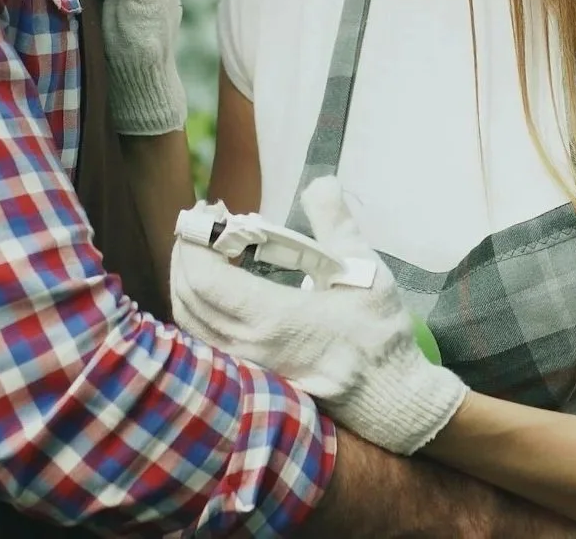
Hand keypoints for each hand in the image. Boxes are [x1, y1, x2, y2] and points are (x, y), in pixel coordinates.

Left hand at [173, 179, 468, 453]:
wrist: (388, 394)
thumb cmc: (378, 332)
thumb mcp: (366, 269)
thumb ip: (336, 222)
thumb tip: (321, 182)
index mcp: (272, 318)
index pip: (205, 278)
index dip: (196, 241)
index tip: (207, 211)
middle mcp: (248, 345)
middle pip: (189, 297)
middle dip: (187, 253)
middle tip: (203, 222)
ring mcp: (246, 365)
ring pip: (190, 322)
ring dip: (188, 280)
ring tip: (206, 249)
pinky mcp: (249, 374)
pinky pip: (203, 339)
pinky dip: (198, 306)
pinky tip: (219, 286)